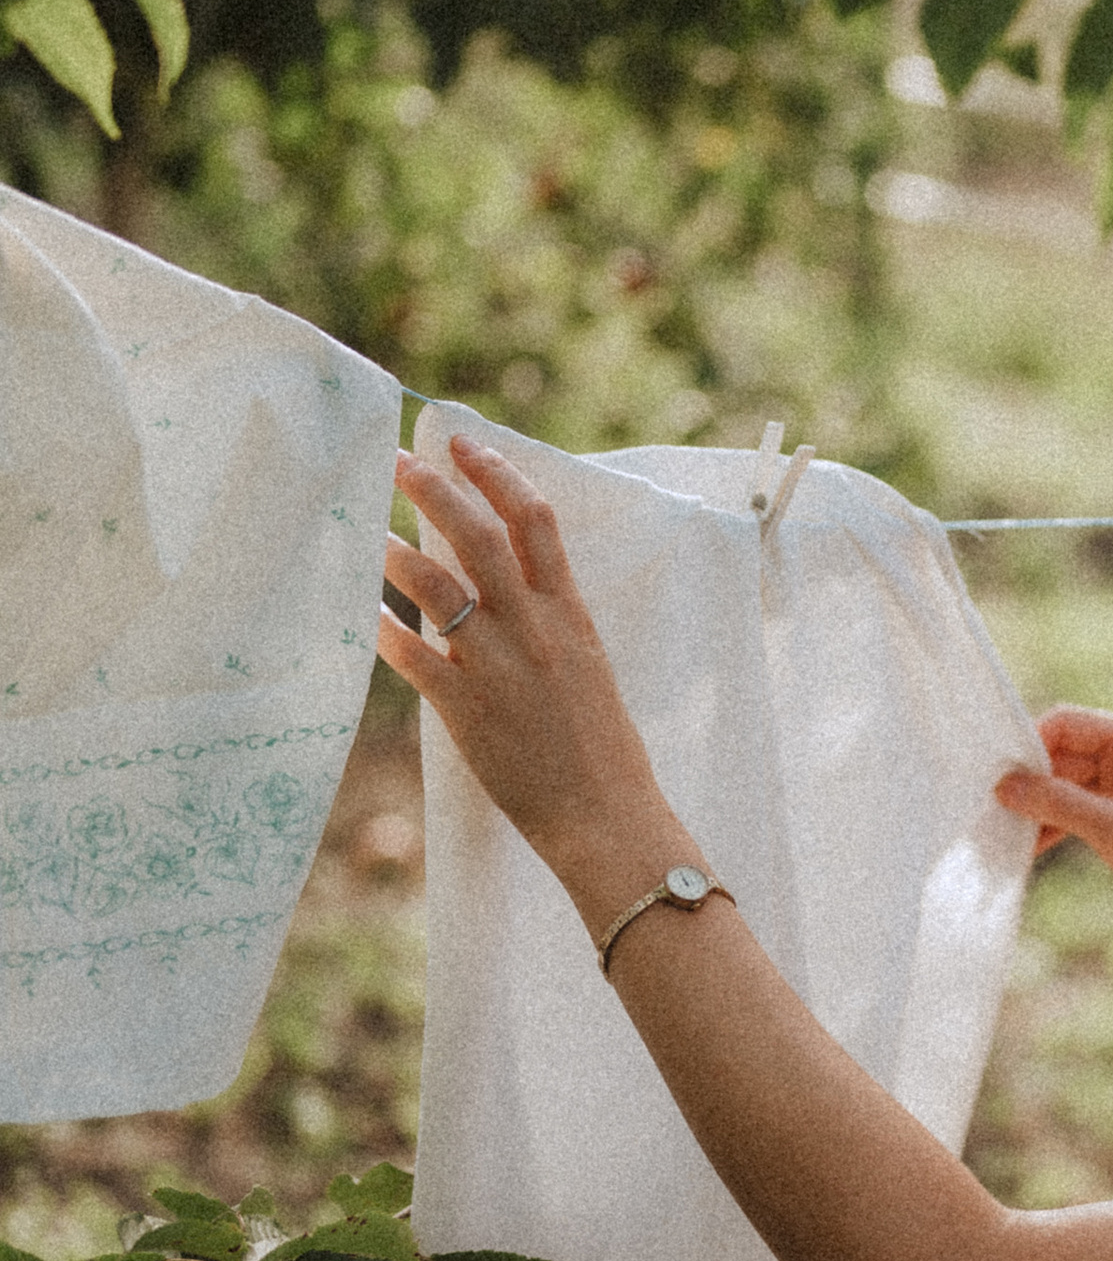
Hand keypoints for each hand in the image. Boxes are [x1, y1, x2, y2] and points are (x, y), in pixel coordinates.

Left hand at [377, 432, 681, 912]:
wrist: (607, 816)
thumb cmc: (603, 751)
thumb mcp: (589, 668)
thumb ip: (551, 625)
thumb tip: (513, 593)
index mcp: (570, 613)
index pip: (536, 520)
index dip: (498, 474)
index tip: (465, 445)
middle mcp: (534, 628)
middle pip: (480, 535)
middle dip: (436, 490)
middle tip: (398, 461)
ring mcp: (499, 665)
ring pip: (437, 585)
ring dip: (394, 550)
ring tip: (363, 529)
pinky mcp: (467, 708)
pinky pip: (411, 655)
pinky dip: (380, 629)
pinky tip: (357, 613)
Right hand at [994, 708, 1112, 936]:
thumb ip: (1059, 804)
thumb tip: (1008, 786)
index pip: (1071, 723)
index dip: (1033, 743)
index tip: (1003, 774)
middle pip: (1063, 752)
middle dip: (1032, 779)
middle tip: (996, 804)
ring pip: (1064, 783)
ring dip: (1038, 805)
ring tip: (1006, 828)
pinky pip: (1073, 807)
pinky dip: (1052, 823)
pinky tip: (1028, 845)